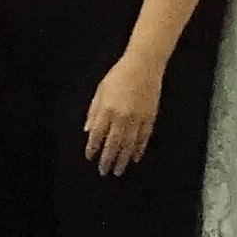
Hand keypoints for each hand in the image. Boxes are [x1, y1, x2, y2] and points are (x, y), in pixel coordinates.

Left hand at [82, 52, 163, 173]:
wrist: (144, 65)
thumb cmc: (119, 75)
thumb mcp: (100, 90)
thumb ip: (93, 111)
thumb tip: (87, 130)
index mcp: (107, 109)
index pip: (97, 134)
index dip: (93, 148)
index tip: (90, 157)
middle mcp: (121, 117)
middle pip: (113, 144)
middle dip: (107, 159)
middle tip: (104, 171)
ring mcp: (137, 118)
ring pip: (129, 144)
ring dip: (123, 159)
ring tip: (119, 171)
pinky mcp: (149, 118)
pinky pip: (143, 138)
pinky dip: (139, 149)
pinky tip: (135, 158)